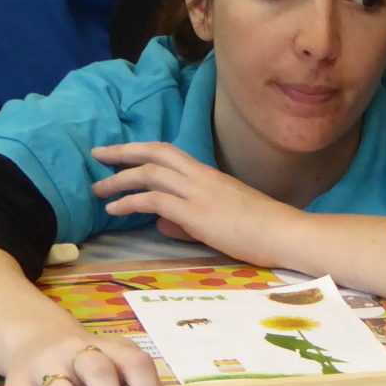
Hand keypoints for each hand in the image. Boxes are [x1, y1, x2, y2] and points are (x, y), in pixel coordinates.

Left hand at [92, 141, 300, 257]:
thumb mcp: (223, 221)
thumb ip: (189, 220)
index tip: (119, 153)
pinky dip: (130, 201)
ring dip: (119, 178)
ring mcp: (199, 193)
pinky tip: (114, 209)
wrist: (288, 234)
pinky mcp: (197, 213)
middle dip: (123, 153)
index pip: (170, 154)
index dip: (142, 150)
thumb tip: (162, 224)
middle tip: (97, 154)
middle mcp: (202, 177)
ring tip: (98, 189)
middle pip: (155, 152)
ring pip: (150, 173)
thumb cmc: (265, 231)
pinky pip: (154, 200)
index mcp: (210, 176)